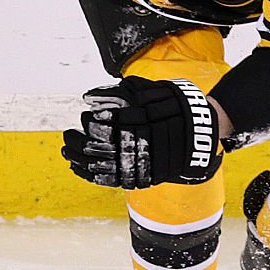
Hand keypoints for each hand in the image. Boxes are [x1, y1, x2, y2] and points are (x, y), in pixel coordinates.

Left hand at [61, 76, 220, 188]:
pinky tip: (80, 168)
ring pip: (107, 164)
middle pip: (106, 145)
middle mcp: (145, 143)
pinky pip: (115, 178)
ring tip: (67, 151)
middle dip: (81, 142)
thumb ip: (123, 91)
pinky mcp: (144, 176)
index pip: (112, 123)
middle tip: (66, 136)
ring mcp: (146, 162)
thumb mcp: (154, 91)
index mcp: (146, 121)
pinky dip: (95, 175)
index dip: (93, 122)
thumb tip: (89, 95)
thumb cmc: (176, 107)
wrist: (202, 134)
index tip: (84, 118)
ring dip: (83, 160)